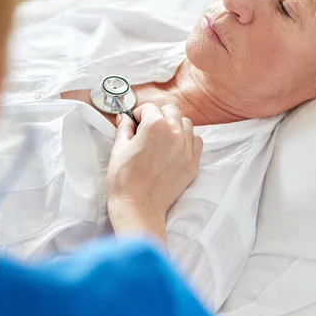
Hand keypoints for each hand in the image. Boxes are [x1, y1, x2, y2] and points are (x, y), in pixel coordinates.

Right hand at [107, 104, 202, 242]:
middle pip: (170, 111)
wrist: (139, 207)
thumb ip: (124, 128)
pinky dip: (187, 140)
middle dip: (157, 116)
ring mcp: (187, 148)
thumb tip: (125, 118)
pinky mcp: (193, 163)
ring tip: (162, 139)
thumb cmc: (124, 179)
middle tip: (146, 130)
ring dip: (174, 126)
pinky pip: (196, 141)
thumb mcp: (119, 149)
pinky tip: (175, 148)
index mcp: (155, 125)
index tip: (133, 124)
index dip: (138, 115)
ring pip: (186, 124)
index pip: (149, 108)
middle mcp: (175, 132)